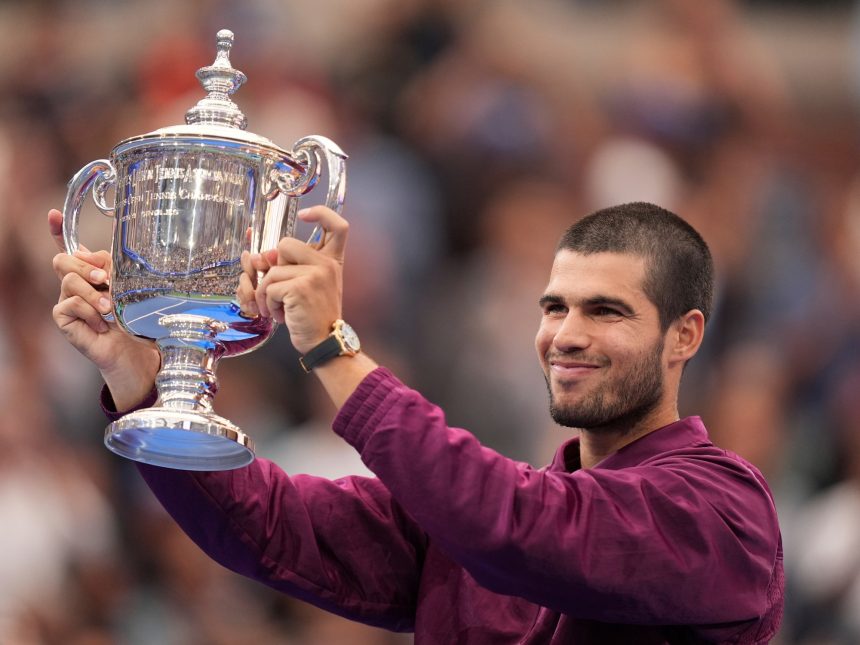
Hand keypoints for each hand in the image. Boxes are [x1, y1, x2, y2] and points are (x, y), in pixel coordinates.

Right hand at [49, 209, 159, 409]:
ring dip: (93, 294)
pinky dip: (89, 313)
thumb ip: (110, 267)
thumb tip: (86, 252)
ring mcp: (67, 300)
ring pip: (68, 281)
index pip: (68, 248)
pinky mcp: (63, 318)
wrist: (135, 351)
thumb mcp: (128, 287)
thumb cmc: (134, 320)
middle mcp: (75, 284)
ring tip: (110, 309)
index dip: (56, 230)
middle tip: (106, 280)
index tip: (52, 214)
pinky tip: (102, 324)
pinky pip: (68, 304)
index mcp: (90, 272)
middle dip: (85, 267)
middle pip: (63, 260)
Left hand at [239, 206, 347, 353]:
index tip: (305, 214)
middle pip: (285, 244)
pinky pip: (269, 287)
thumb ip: (290, 266)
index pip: (337, 225)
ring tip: (280, 308)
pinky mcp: (300, 288)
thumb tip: (260, 256)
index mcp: (333, 261)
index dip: (321, 213)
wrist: (324, 342)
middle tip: (282, 290)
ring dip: (268, 293)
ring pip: (272, 271)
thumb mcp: (308, 286)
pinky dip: (268, 304)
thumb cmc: (314, 315)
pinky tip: (281, 314)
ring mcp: (314, 274)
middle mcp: (327, 264)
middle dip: (275, 267)